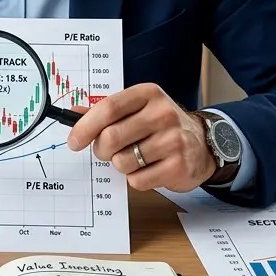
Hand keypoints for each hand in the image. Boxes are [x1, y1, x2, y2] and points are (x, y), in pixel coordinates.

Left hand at [65, 83, 216, 192]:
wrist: (203, 143)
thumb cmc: (161, 126)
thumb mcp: (138, 108)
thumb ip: (106, 111)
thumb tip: (73, 114)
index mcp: (148, 94)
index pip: (108, 108)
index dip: (85, 126)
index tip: (74, 141)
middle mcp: (163, 114)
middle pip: (111, 137)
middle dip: (101, 150)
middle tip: (107, 151)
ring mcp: (173, 141)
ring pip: (122, 162)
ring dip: (121, 165)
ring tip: (135, 158)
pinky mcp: (178, 166)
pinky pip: (137, 180)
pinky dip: (136, 178)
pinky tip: (149, 168)